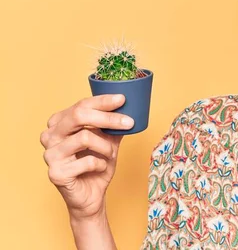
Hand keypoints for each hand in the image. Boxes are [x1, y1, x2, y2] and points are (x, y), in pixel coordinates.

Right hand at [40, 94, 133, 220]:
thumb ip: (112, 124)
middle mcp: (49, 136)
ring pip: (85, 137)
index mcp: (59, 123)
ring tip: (110, 154)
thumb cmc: (97, 165)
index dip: (103, 101)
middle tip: (128, 122)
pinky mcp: (55, 173)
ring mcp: (49, 154)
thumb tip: (128, 106)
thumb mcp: (107, 140)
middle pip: (79, 115)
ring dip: (106, 146)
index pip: (81, 105)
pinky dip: (101, 164)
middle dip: (108, 117)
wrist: (91, 196)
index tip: (122, 99)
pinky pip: (87, 161)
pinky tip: (100, 168)